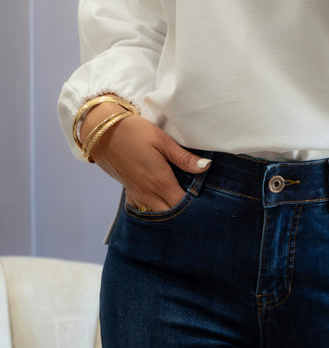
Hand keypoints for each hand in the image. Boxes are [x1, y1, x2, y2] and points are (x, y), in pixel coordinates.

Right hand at [83, 102, 209, 211]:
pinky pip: (143, 209)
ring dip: (168, 212)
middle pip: (169, 214)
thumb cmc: (136, 133)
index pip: (181, 205)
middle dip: (183, 212)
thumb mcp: (162, 141)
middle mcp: (148, 193)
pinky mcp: (129, 191)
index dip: (194, 205)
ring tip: (181, 201)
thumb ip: (184, 157)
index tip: (205, 199)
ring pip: (156, 214)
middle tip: (196, 202)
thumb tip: (206, 167)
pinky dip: (153, 209)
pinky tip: (162, 200)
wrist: (104, 133)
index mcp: (160, 181)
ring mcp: (137, 194)